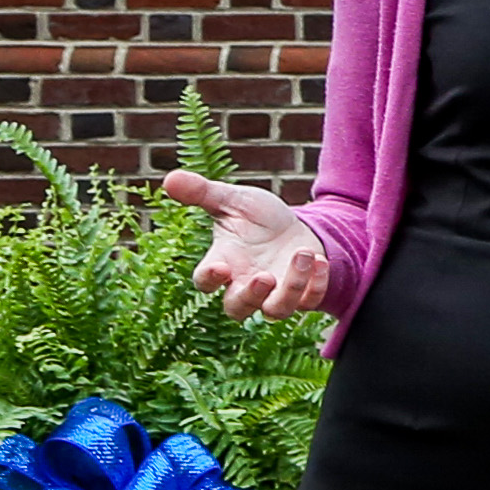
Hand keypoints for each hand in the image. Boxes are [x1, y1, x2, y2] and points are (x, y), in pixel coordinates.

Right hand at [160, 170, 331, 322]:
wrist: (292, 226)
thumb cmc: (256, 218)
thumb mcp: (233, 200)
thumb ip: (203, 193)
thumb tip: (169, 178)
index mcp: (223, 262)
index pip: (205, 281)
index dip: (209, 279)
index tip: (219, 267)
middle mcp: (244, 283)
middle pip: (238, 309)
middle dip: (250, 297)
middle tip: (263, 277)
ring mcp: (274, 293)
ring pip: (276, 310)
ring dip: (291, 287)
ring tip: (302, 254)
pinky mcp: (303, 294)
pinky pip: (309, 302)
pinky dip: (316, 286)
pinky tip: (320, 262)